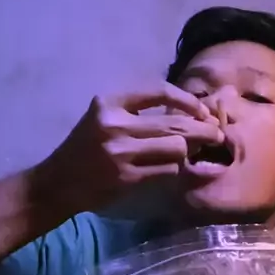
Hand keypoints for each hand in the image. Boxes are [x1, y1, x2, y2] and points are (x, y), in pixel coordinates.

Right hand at [41, 83, 222, 213]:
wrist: (58, 182)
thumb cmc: (86, 147)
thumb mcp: (105, 118)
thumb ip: (140, 112)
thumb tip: (191, 112)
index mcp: (110, 103)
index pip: (159, 91)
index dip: (188, 100)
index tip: (202, 111)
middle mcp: (115, 123)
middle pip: (175, 123)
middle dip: (203, 129)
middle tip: (216, 135)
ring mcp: (121, 152)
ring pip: (177, 148)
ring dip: (187, 153)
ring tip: (189, 154)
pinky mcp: (126, 177)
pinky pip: (168, 170)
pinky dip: (175, 170)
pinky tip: (172, 170)